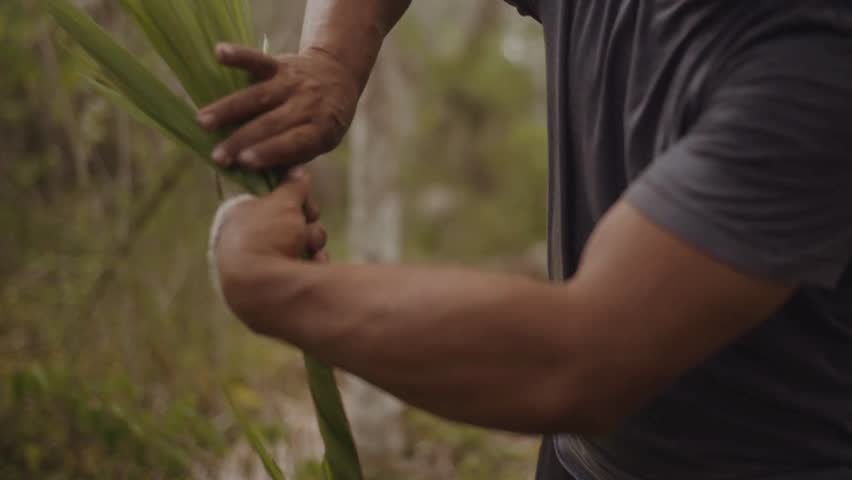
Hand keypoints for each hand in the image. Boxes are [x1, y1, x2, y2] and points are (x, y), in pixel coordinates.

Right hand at [197, 44, 360, 169]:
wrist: (336, 76)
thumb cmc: (321, 121)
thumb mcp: (320, 143)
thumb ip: (293, 159)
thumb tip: (264, 184)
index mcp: (320, 130)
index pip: (293, 143)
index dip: (269, 152)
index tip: (244, 162)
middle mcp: (307, 105)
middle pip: (271, 123)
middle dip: (242, 140)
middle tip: (218, 156)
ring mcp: (292, 83)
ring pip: (258, 96)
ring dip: (228, 109)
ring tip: (203, 122)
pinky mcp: (279, 64)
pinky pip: (259, 60)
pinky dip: (239, 56)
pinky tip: (219, 54)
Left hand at [209, 168, 327, 329]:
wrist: (261, 290)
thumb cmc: (266, 236)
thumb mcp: (283, 201)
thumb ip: (292, 185)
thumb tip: (297, 171)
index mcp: (235, 218)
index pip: (270, 201)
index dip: (291, 197)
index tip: (303, 196)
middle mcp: (243, 244)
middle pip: (287, 224)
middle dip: (304, 222)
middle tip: (310, 218)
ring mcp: (259, 270)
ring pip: (298, 246)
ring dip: (311, 241)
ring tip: (310, 245)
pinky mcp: (275, 291)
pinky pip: (301, 270)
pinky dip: (311, 265)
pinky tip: (315, 265)